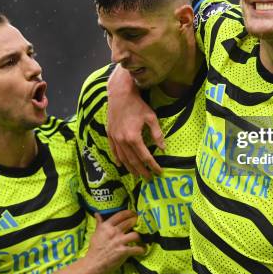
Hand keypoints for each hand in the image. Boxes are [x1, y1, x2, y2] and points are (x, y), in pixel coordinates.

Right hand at [84, 211, 144, 273]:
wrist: (93, 264)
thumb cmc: (94, 248)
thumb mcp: (95, 234)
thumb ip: (99, 224)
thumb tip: (97, 214)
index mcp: (107, 226)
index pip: (120, 215)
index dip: (129, 213)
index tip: (133, 213)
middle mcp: (114, 232)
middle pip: (130, 222)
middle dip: (136, 223)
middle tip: (139, 224)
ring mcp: (119, 241)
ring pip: (135, 235)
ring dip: (140, 237)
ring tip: (140, 239)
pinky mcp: (123, 251)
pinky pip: (137, 249)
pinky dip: (142, 250)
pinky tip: (143, 250)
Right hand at [107, 65, 163, 179]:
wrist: (120, 95)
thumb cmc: (137, 105)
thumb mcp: (151, 118)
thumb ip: (157, 134)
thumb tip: (163, 148)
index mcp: (134, 138)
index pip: (145, 157)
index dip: (153, 166)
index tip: (159, 172)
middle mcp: (122, 141)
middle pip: (133, 161)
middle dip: (142, 171)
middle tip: (149, 179)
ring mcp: (114, 138)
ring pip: (122, 158)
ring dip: (130, 168)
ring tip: (137, 175)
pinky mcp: (109, 134)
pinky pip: (113, 150)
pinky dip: (117, 159)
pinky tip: (120, 165)